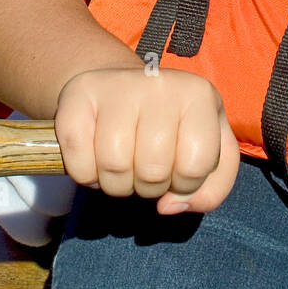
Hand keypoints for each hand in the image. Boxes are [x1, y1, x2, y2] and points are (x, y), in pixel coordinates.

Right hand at [54, 65, 239, 213]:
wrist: (121, 90)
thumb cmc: (171, 129)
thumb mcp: (209, 154)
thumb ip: (210, 190)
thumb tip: (169, 205)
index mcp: (199, 95)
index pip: (195, 166)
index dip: (184, 185)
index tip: (177, 170)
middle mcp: (160, 82)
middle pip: (153, 171)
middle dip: (149, 187)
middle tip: (145, 168)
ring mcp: (116, 85)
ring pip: (115, 166)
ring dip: (117, 184)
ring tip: (123, 164)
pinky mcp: (77, 94)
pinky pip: (79, 162)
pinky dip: (86, 176)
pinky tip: (95, 157)